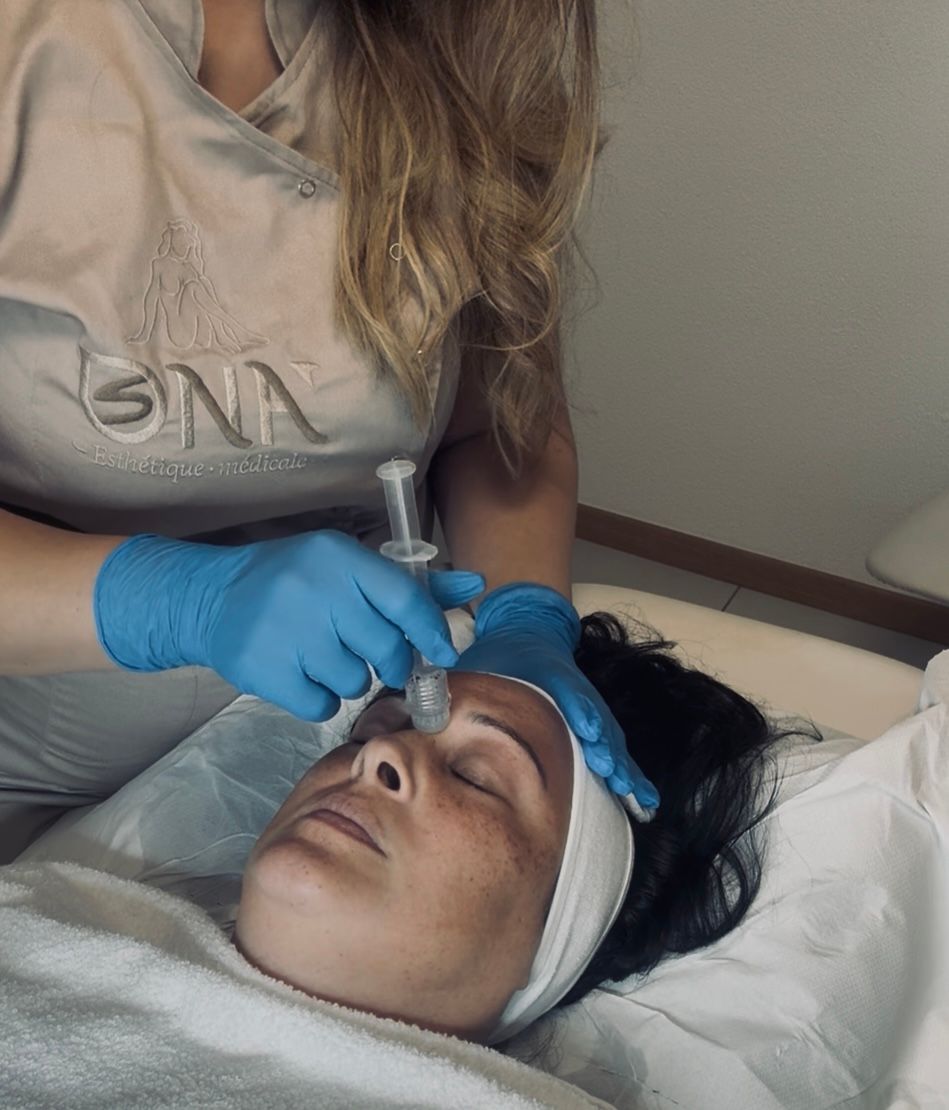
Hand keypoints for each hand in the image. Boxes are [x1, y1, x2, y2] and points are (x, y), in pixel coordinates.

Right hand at [93, 531, 484, 720]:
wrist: (212, 598)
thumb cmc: (295, 581)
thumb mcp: (349, 568)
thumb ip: (412, 584)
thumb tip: (477, 585)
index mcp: (341, 558)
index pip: (405, 599)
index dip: (433, 632)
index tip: (444, 653)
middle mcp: (315, 590)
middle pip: (386, 649)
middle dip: (391, 662)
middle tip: (377, 657)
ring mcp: (287, 632)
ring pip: (356, 681)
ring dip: (350, 678)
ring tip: (324, 656)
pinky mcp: (265, 671)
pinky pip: (322, 705)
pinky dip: (319, 698)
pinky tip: (301, 673)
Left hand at [453, 582, 659, 812]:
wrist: (526, 629)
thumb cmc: (497, 656)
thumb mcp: (478, 665)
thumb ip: (455, 688)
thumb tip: (423, 711)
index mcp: (548, 673)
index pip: (568, 691)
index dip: (579, 711)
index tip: (586, 733)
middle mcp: (574, 691)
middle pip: (597, 720)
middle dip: (608, 749)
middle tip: (615, 776)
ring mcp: (587, 707)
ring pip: (610, 737)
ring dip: (623, 766)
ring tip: (637, 796)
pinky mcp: (592, 722)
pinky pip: (613, 748)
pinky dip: (628, 773)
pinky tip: (644, 801)